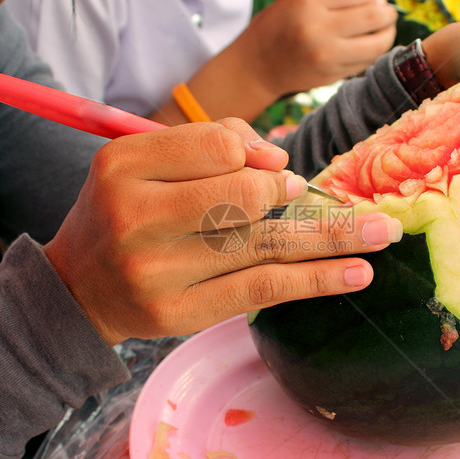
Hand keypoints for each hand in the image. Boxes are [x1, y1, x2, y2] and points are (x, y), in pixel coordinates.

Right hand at [44, 119, 402, 344]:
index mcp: (123, 167)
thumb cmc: (121, 213)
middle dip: (290, 193)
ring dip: (333, 237)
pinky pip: (262, 291)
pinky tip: (357, 274)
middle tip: (305, 194)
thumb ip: (208, 143)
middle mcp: (136, 217)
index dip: (257, 154)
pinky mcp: (181, 315)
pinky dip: (316, 280)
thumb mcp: (142, 163)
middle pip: (243, 196)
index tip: (277, 167)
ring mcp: (158, 272)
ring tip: (381, 233)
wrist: (78, 288)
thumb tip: (281, 160)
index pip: (216, 147)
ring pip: (264, 245)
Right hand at [239, 0, 397, 97]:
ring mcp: (326, 56)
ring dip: (387, 34)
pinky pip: (367, 62)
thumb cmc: (282, 26)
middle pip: (374, 15)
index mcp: (309, 4)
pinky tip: (366, 47)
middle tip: (386, 13)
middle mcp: (318, 29)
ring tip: (382, 30)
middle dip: (387, 12)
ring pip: (377, 43)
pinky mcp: (332, 75)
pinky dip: (373, 52)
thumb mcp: (304, 0)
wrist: (257, 66)